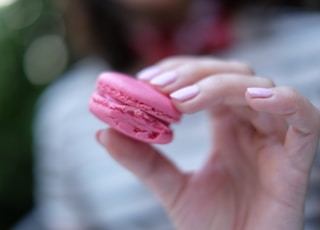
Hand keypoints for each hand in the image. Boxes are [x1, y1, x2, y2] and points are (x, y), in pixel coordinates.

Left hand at [97, 56, 319, 229]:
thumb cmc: (212, 226)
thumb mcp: (170, 188)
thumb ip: (142, 159)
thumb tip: (104, 132)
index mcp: (227, 128)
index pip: (208, 81)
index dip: (180, 72)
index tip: (146, 80)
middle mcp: (251, 126)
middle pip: (230, 76)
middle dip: (193, 75)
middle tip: (158, 86)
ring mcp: (275, 139)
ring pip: (257, 87)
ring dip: (219, 85)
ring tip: (182, 101)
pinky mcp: (296, 159)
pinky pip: (304, 117)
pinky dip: (282, 101)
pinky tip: (251, 99)